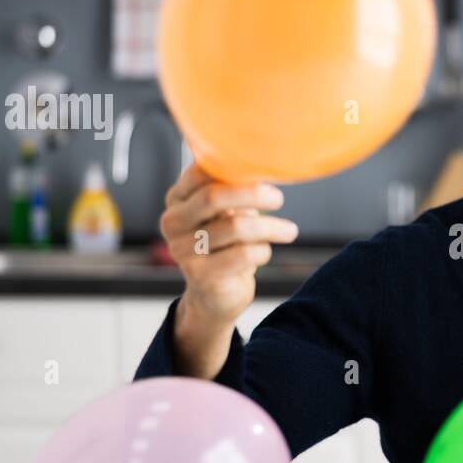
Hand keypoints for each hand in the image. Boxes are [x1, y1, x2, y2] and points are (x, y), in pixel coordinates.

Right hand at [160, 164, 297, 375]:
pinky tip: (264, 252)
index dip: (233, 168)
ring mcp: (183, 250)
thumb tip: (268, 165)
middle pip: (215, 196)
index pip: (200, 172)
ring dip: (271, 227)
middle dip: (254, 194)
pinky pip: (244, 254)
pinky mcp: (200, 275)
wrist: (214, 297)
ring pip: (236, 227)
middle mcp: (173, 222)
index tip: (262, 171)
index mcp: (177, 199)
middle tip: (278, 198)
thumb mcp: (225, 214)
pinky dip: (263, 251)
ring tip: (289, 231)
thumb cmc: (225, 247)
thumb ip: (234, 190)